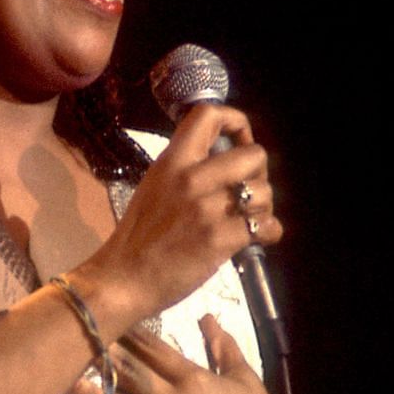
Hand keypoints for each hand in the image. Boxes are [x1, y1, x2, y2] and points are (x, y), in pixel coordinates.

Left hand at [65, 315, 288, 393]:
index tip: (107, 318)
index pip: (153, 351)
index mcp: (194, 381)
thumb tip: (208, 318)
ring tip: (65, 379)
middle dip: (102, 357)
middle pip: (130, 376)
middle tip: (76, 340)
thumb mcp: (246, 382)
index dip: (128, 334)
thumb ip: (224, 349)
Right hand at [69, 105, 283, 334]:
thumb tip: (222, 161)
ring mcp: (207, 209)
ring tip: (248, 220)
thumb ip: (185, 169)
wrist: (124, 279)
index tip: (238, 144)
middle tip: (246, 191)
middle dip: (259, 173)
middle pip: (254, 154)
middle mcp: (191, 178)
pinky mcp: (220, 239)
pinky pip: (266, 226)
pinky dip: (268, 233)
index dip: (237, 123)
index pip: (210, 114)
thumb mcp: (155, 186)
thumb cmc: (138, 237)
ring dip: (264, 207)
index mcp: (173, 161)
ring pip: (264, 192)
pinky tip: (256, 239)